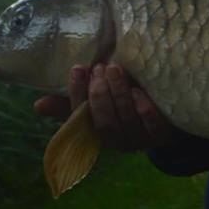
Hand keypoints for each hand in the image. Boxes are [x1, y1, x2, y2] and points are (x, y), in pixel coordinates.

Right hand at [33, 63, 178, 150]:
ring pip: (126, 122)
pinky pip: (153, 127)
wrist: (171, 113)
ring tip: (116, 70)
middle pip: (104, 123)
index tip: (78, 68)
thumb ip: (73, 101)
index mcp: (98, 131)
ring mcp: (141, 139)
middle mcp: (118, 140)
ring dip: (119, 96)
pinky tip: (139, 92)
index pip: (80, 118)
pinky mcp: (164, 135)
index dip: (77, 94)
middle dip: (100, 95)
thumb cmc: (128, 103)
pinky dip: (144, 110)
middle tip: (101, 68)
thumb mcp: (101, 99)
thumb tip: (38, 104)